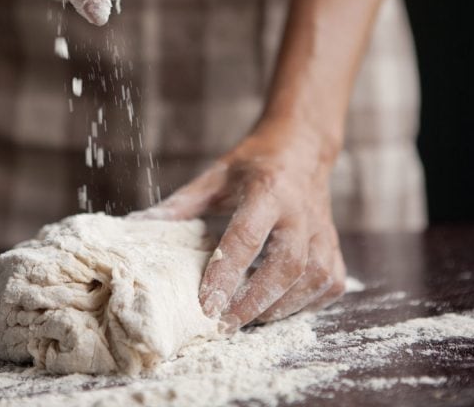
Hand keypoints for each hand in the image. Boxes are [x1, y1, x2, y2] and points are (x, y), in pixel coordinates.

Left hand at [136, 120, 345, 330]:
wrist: (302, 149)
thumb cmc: (253, 166)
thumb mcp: (214, 176)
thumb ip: (181, 204)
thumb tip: (138, 225)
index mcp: (267, 190)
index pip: (247, 235)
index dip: (226, 272)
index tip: (206, 303)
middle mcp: (300, 212)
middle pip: (287, 264)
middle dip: (255, 299)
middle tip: (224, 323)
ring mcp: (323, 230)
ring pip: (313, 278)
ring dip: (280, 307)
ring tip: (247, 319)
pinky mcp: (335, 247)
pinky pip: (329, 284)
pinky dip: (306, 304)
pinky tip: (280, 307)